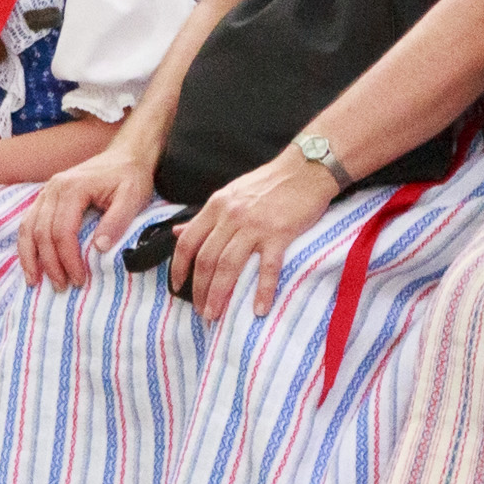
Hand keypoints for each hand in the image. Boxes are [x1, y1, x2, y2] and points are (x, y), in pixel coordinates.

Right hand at [18, 146, 157, 290]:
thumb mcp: (132, 197)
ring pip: (28, 228)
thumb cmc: (130, 176)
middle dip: (50, 264)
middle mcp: (54, 188)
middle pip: (42, 233)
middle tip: (62, 287)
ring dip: (30, 257)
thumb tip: (99, 249)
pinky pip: (28, 222)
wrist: (126, 154)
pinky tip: (31, 262)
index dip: (68, 259)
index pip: (62, 231)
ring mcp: (47, 191)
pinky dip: (26, 244)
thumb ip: (116, 222)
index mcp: (73, 188)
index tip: (79, 279)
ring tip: (34, 281)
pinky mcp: (47, 196)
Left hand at [166, 150, 341, 321]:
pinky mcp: (279, 234)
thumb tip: (178, 232)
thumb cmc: (269, 182)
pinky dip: (263, 291)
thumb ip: (206, 216)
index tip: (177, 286)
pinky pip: (268, 268)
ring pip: (229, 266)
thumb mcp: (230, 193)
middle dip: (199, 290)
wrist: (306, 168)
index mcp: (217, 206)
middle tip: (200, 311)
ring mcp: (255, 226)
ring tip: (215, 315)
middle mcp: (231, 217)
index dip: (178, 267)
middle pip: (206, 260)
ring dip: (219, 294)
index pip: (188, 242)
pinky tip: (259, 310)